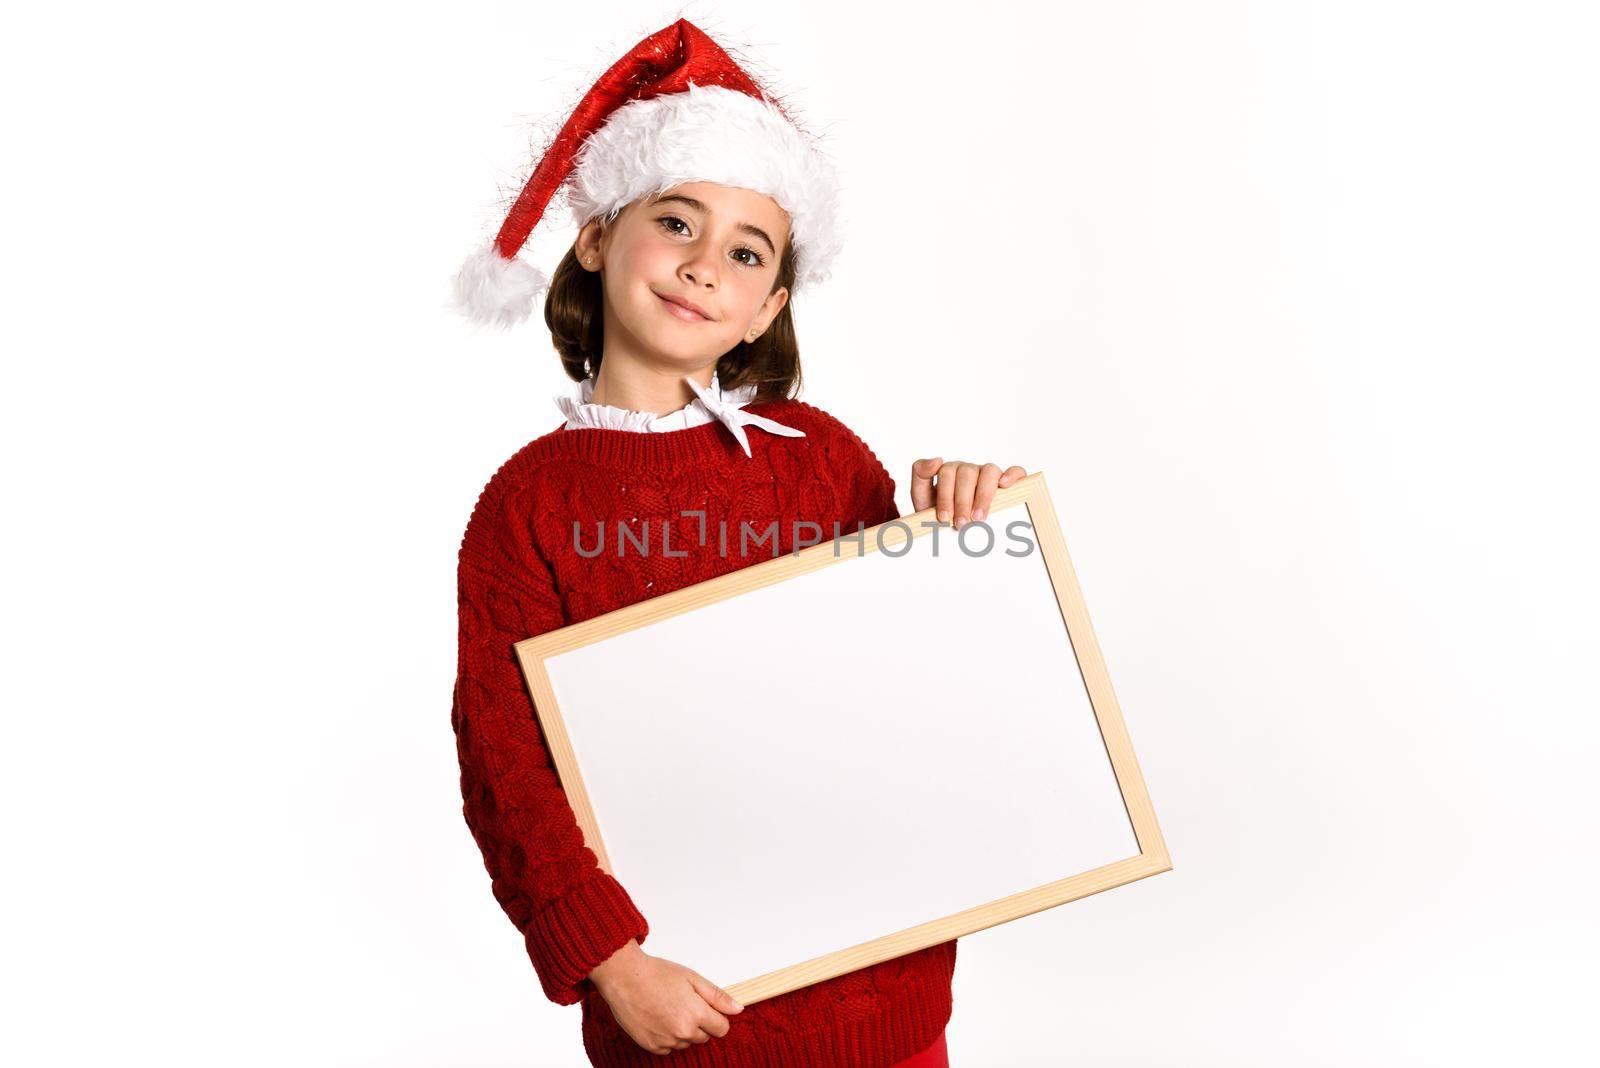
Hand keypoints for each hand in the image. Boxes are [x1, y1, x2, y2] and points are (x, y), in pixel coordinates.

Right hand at [588, 939, 743, 1054]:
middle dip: (699, 1022)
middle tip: (683, 1003)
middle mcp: (682, 1032)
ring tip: (668, 1008)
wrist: (624, 977)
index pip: (722, 1028)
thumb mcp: (692, 978)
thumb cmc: (656, 973)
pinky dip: (667, 1037)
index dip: (717, 1017)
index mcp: (696, 1014)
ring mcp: (665, 1041)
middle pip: (704, 1036)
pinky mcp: (651, 1046)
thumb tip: (738, 1009)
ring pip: (686, 1043)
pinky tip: (658, 1018)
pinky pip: (669, 1048)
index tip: (706, 1007)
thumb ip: (717, 996)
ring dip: (683, 1031)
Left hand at [910, 458, 1027, 528]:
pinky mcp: (1007, 482)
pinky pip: (1015, 471)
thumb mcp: (922, 497)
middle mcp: (969, 469)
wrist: (951, 529)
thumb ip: (920, 476)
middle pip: (967, 474)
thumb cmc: (939, 513)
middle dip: (963, 501)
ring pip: (990, 471)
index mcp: (949, 471)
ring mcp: (988, 475)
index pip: (947, 473)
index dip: (946, 496)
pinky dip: (1012, 475)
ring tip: (979, 517)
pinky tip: (1005, 486)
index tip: (944, 518)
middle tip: (961, 524)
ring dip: (984, 494)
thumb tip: (937, 459)